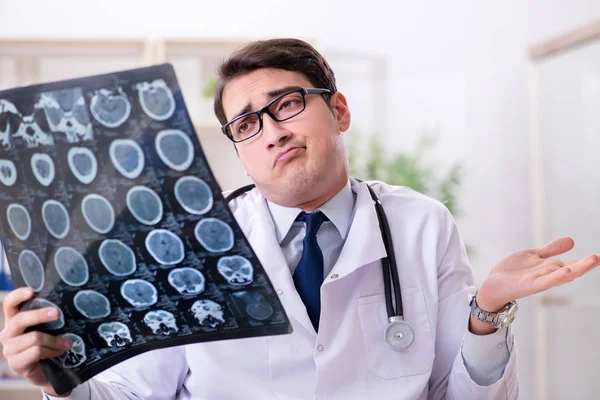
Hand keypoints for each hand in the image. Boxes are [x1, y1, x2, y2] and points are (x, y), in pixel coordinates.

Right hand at [0, 287, 71, 396]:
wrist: (48, 372)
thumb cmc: (47, 345)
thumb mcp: (47, 329)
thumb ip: (48, 318)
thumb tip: (65, 303)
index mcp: (14, 321)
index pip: (9, 305)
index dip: (17, 296)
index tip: (32, 291)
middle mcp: (7, 334)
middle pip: (20, 320)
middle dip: (40, 315)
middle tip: (57, 313)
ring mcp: (9, 350)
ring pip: (34, 337)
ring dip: (54, 340)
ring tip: (66, 343)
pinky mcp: (16, 364)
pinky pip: (37, 352)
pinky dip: (52, 350)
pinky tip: (60, 352)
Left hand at [477, 237, 599, 311]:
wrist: (492, 285)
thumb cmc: (512, 272)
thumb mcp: (533, 256)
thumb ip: (551, 250)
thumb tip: (571, 240)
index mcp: (550, 268)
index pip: (573, 264)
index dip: (586, 261)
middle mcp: (548, 275)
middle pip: (571, 270)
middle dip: (586, 265)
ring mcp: (539, 281)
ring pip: (561, 276)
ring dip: (577, 269)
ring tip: (593, 260)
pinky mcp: (528, 286)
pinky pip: (545, 282)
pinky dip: (556, 276)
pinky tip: (566, 271)